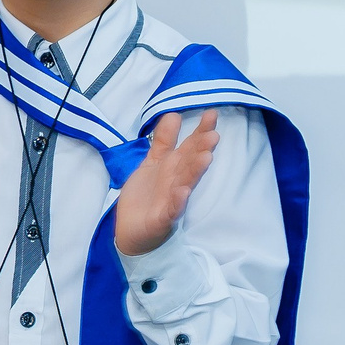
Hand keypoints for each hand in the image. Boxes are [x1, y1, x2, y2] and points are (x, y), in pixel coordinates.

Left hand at [115, 110, 216, 256]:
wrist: (131, 229)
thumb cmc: (146, 195)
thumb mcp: (153, 162)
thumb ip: (163, 141)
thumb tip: (174, 114)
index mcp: (174, 167)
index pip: (190, 146)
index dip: (200, 131)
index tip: (212, 114)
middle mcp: (176, 181)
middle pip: (190, 162)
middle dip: (201, 149)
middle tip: (213, 135)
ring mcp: (171, 200)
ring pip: (186, 182)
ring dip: (195, 171)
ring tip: (205, 158)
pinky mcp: (163, 218)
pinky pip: (172, 208)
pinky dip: (177, 200)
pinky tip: (183, 191)